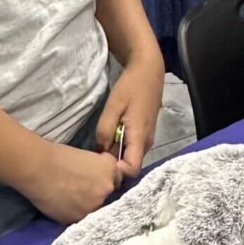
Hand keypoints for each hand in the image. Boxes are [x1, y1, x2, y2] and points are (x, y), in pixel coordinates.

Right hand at [21, 143, 123, 224]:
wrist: (39, 169)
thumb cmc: (59, 156)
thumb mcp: (88, 157)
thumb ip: (100, 171)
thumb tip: (100, 179)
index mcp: (110, 170)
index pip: (117, 178)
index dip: (106, 179)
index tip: (96, 180)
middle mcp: (107, 189)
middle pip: (109, 195)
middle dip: (99, 193)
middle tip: (82, 189)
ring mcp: (95, 206)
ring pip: (97, 208)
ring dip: (89, 205)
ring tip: (72, 198)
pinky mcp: (79, 219)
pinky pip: (83, 218)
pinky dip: (76, 213)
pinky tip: (65, 205)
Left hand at [96, 50, 164, 176]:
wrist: (148, 72)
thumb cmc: (131, 87)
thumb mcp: (113, 105)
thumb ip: (105, 129)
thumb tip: (101, 150)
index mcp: (140, 138)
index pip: (132, 170)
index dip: (116, 173)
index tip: (100, 166)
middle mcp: (147, 143)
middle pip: (130, 165)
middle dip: (113, 166)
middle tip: (94, 156)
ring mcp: (147, 139)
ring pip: (130, 156)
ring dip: (116, 155)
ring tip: (101, 146)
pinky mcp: (145, 133)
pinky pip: (132, 148)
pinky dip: (120, 147)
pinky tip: (109, 137)